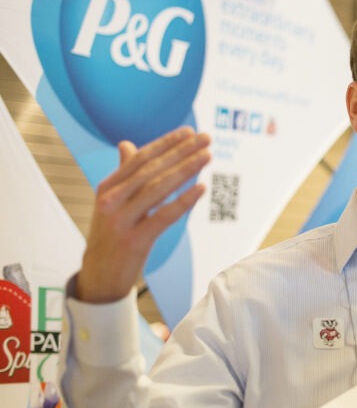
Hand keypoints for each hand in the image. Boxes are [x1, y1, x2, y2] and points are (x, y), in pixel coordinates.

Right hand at [77, 127, 211, 303]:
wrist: (99, 275)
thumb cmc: (111, 234)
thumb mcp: (111, 202)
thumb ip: (123, 174)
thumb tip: (126, 144)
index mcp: (107, 187)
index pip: (140, 158)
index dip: (166, 143)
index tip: (189, 132)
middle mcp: (111, 200)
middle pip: (151, 169)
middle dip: (181, 151)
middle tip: (206, 138)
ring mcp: (121, 220)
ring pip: (158, 188)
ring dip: (186, 169)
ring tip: (207, 156)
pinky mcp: (134, 240)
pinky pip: (163, 216)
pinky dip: (184, 201)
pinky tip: (201, 188)